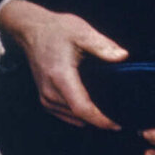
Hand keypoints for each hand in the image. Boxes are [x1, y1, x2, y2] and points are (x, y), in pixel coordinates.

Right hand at [0, 0, 127, 130]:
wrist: (31, 30)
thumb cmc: (55, 30)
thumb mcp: (82, 32)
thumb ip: (103, 46)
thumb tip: (122, 56)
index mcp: (61, 77)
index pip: (82, 108)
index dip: (100, 120)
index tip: (117, 123)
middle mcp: (50, 91)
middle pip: (79, 116)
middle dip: (99, 119)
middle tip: (120, 115)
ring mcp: (45, 97)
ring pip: (72, 118)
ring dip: (89, 118)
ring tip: (108, 113)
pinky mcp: (44, 98)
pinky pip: (64, 114)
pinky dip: (78, 115)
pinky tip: (90, 109)